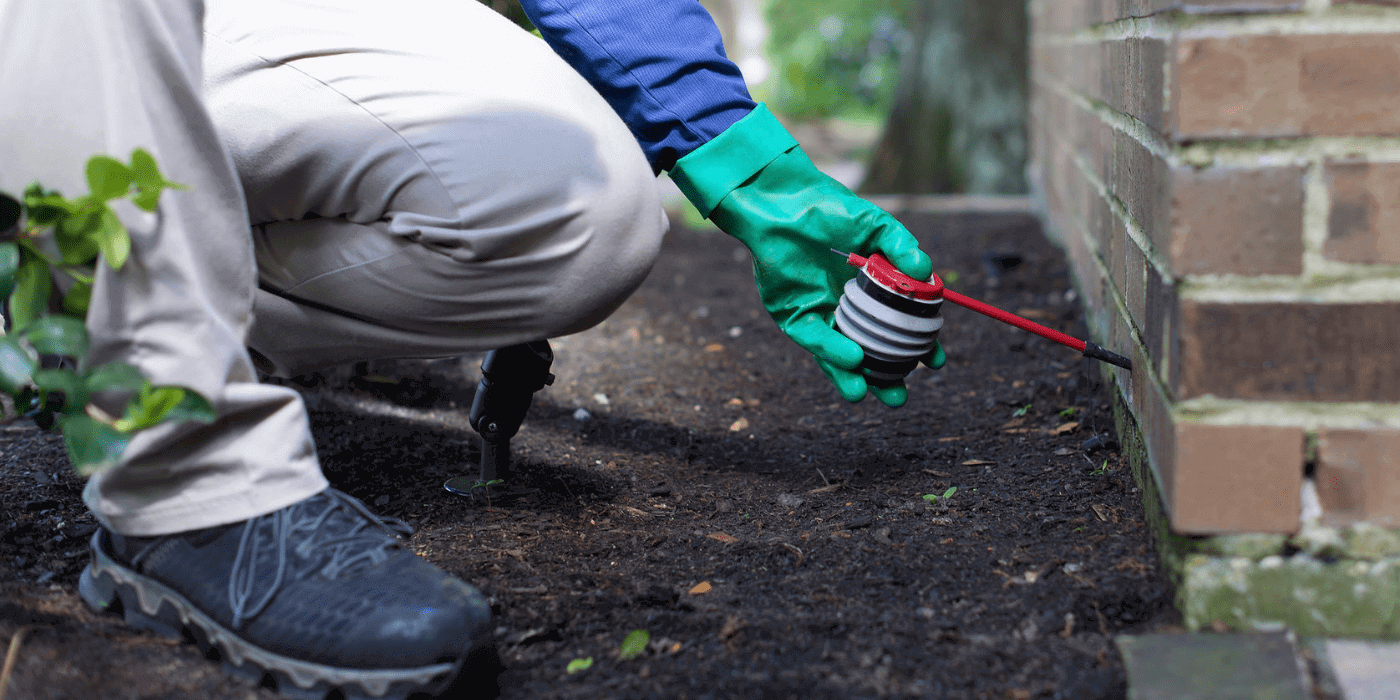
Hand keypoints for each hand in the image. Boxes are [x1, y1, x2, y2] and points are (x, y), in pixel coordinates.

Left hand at [669, 105, 943, 406]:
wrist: (785, 202)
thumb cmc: (830, 210)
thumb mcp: (874, 226)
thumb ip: (900, 246)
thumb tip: (926, 271)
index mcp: (870, 294)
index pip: (897, 329)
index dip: (916, 348)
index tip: (935, 362)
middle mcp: (846, 310)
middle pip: (867, 352)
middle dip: (882, 379)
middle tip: (899, 397)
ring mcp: (819, 315)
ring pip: (836, 355)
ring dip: (852, 377)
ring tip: (868, 394)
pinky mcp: (792, 315)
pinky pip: (813, 337)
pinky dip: (831, 349)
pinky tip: (851, 360)